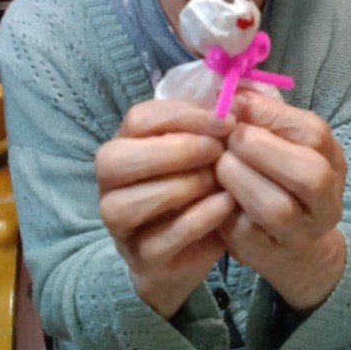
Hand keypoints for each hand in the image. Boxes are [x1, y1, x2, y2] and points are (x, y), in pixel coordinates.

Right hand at [96, 100, 235, 317]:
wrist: (192, 251)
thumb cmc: (198, 188)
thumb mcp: (204, 150)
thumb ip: (213, 120)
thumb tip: (239, 90)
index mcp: (125, 145)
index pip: (139, 119)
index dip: (184, 116)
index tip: (226, 120)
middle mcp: (111, 184)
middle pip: (117, 158)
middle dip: (175, 150)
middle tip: (217, 151)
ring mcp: (121, 225)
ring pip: (129, 202)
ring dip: (182, 186)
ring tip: (218, 182)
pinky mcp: (142, 259)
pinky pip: (162, 238)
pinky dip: (198, 218)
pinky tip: (225, 206)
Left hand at [215, 91, 346, 311]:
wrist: (294, 244)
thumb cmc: (280, 176)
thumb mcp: (282, 140)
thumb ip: (262, 113)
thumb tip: (231, 86)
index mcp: (331, 158)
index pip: (311, 131)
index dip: (265, 114)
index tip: (231, 105)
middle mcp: (325, 199)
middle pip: (307, 172)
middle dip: (257, 147)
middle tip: (226, 138)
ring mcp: (300, 232)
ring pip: (275, 207)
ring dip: (237, 178)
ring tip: (217, 164)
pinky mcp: (267, 254)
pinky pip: (243, 231)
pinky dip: (220, 207)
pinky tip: (210, 190)